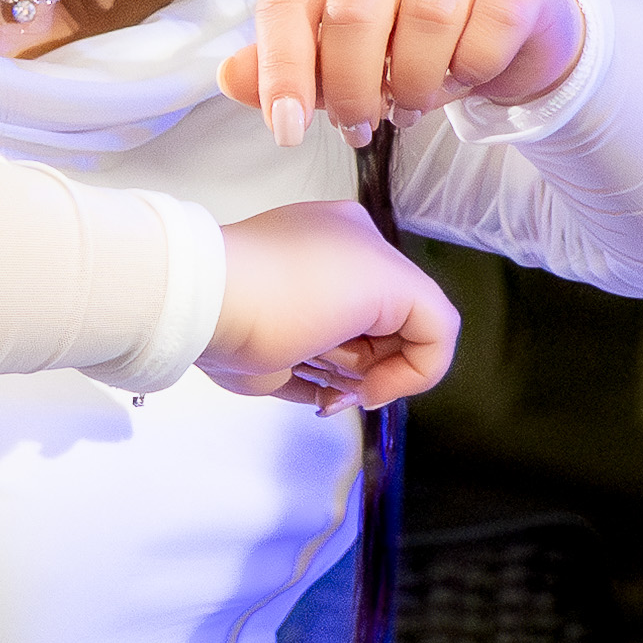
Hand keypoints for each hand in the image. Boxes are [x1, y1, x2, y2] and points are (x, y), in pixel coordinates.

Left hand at [200, 200, 458, 412]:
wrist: (208, 308)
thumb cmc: (296, 289)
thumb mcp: (389, 283)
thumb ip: (435, 325)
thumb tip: (399, 368)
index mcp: (363, 246)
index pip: (422, 310)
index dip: (416, 353)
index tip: (386, 372)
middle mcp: (336, 278)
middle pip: (390, 342)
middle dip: (373, 360)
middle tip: (339, 356)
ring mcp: (304, 318)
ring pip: (356, 367)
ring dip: (344, 376)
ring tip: (309, 360)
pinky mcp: (277, 355)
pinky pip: (320, 386)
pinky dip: (326, 396)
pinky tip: (317, 395)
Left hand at [218, 0, 582, 148]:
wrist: (505, 32)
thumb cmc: (405, 42)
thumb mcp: (336, 59)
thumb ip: (282, 69)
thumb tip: (228, 78)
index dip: (281, 69)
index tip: (286, 130)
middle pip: (352, 15)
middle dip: (350, 89)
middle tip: (358, 129)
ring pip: (423, 24)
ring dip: (411, 87)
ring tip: (407, 107)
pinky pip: (480, 39)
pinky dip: (465, 77)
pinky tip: (459, 79)